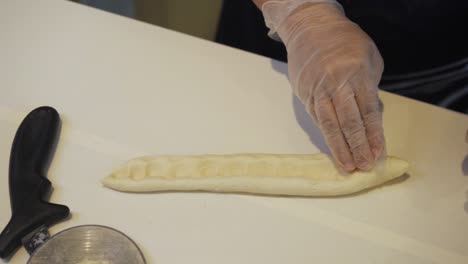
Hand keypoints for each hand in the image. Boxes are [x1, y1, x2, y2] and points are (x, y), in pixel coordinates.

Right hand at [262, 1, 384, 170]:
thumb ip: (370, 89)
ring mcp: (317, 90)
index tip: (377, 153)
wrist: (310, 28)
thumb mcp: (369, 59)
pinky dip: (325, 134)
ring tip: (346, 165)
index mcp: (357, 75)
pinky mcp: (304, 93)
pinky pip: (316, 117)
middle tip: (363, 166)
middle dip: (357, 147)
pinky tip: (332, 146)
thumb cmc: (344, 43)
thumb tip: (370, 119)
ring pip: (328, 124)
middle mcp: (336, 84)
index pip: (368, 112)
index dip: (373, 135)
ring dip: (338, 147)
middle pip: (348, 122)